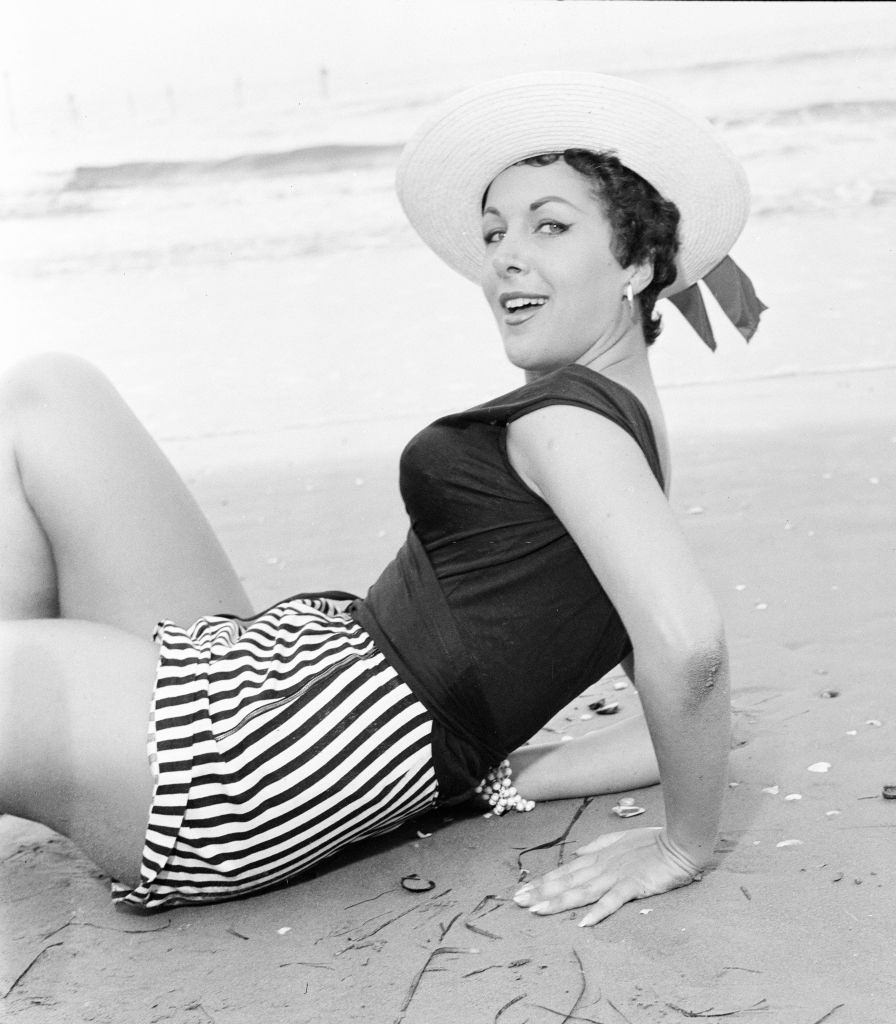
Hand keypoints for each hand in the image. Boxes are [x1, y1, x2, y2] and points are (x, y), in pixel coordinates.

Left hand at [512, 827, 703, 926]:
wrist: (679, 842)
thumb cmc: (653, 841)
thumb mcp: (621, 839)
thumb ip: (597, 845)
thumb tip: (577, 854)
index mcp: (598, 857)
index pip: (564, 871)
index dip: (543, 880)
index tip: (522, 890)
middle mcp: (601, 867)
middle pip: (566, 881)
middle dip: (540, 891)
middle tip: (517, 901)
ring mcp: (616, 876)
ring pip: (581, 891)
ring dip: (558, 901)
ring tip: (537, 911)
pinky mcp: (633, 885)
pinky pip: (613, 901)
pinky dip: (598, 911)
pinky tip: (584, 922)